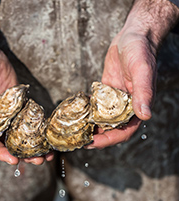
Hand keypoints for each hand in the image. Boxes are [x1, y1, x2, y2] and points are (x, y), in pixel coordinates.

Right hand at [0, 9, 53, 164]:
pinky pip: (30, 120)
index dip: (1, 154)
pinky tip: (48, 135)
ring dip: (34, 146)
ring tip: (48, 153)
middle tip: (38, 160)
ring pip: (21, 135)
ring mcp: (9, 115)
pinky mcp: (20, 107)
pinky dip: (39, 130)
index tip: (14, 160)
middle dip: (23, 154)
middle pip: (9, 144)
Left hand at [86, 0, 178, 148]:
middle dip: (97, 137)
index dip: (110, 139)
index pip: (125, 131)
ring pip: (103, 120)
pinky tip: (77, 116)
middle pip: (112, 129)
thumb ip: (144, 93)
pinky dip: (89, 113)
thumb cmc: (141, 51)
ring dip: (91, 127)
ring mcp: (115, 100)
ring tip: (75, 132)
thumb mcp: (141, 70)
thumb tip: (145, 115)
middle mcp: (126, 106)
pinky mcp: (106, 92)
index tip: (93, 143)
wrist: (132, 37)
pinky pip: (97, 107)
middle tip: (79, 140)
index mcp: (138, 105)